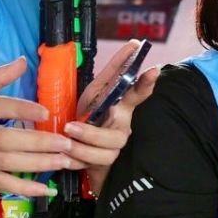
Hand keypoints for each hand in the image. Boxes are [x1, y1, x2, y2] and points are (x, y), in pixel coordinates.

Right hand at [0, 57, 77, 200]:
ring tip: (63, 161)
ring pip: (4, 162)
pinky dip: (21, 186)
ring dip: (36, 163)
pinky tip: (43, 188)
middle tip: (67, 143)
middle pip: (4, 138)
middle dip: (38, 142)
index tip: (46, 112)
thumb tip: (24, 60)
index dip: (20, 108)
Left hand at [70, 42, 162, 190]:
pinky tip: (63, 160)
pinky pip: (89, 168)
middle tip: (70, 127)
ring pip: (104, 155)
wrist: (78, 155)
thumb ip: (108, 78)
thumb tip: (125, 49)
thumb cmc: (85, 119)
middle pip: (117, 135)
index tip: (154, 69)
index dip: (145, 83)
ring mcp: (112, 150)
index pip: (135, 95)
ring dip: (81, 149)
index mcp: (118, 108)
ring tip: (64, 143)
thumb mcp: (92, 97)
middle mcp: (120, 129)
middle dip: (93, 134)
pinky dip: (74, 163)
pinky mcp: (101, 167)